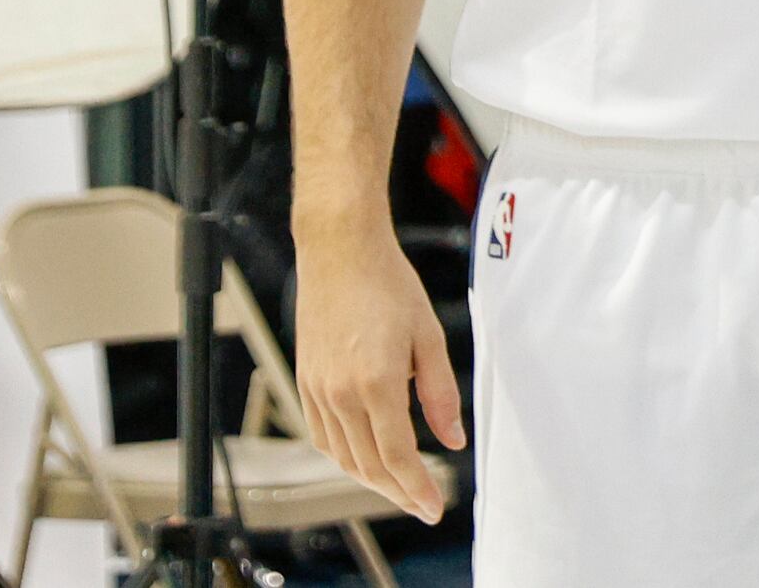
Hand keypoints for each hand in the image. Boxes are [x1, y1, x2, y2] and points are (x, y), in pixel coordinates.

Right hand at [296, 221, 464, 520]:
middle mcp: (341, 392)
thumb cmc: (388, 284)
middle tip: (422, 505)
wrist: (340, 250)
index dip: (417, 489)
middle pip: (369, 465)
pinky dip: (344, 456)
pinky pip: (322, 436)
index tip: (433, 509)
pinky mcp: (305, 380)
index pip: (397, 456)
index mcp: (377, 382)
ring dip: (371, 479)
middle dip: (398, 493)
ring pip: (342, 456)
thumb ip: (441, 394)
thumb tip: (453, 440)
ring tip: (399, 486)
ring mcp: (318, 388)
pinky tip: (365, 456)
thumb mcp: (430, 336)